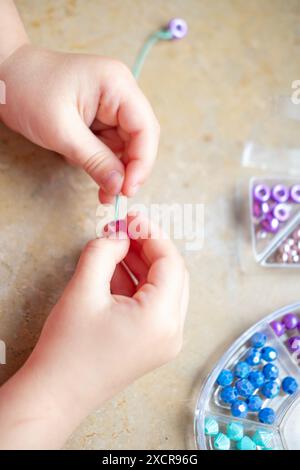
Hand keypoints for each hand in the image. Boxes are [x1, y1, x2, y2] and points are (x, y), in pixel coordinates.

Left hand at [0, 45, 159, 200]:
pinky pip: (111, 147)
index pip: (145, 128)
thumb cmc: (29, 91)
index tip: (128, 189)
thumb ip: (95, 160)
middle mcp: (121, 94)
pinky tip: (88, 168)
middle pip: (140, 139)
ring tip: (100, 190)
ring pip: (126, 147)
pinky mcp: (101, 119)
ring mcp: (112, 107)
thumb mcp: (61, 131)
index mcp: (117, 85)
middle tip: (114, 195)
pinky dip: (103, 164)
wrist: (7, 77)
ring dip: (115, 171)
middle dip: (129, 169)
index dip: (142, 162)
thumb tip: (119, 186)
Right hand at [0, 214, 188, 448]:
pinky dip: (139, 284)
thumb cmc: (67, 347)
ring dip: (143, 264)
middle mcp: (173, 331)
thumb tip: (121, 236)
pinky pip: (155, 304)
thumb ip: (104, 252)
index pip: (170, 262)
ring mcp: (166, 341)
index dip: (152, 234)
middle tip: (124, 230)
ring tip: (117, 247)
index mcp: (162, 319)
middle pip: (172, 274)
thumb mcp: (83, 288)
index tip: (132, 217)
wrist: (57, 394)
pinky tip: (117, 270)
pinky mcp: (154, 344)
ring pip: (165, 288)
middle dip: (149, 247)